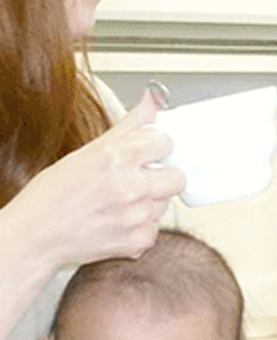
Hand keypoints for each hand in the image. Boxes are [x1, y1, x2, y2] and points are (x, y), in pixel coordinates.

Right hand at [4, 92, 181, 272]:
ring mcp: (137, 215)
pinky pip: (155, 227)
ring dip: (149, 202)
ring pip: (166, 202)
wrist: (36, 234)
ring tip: (117, 202)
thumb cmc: (55, 192)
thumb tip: (152, 99)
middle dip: (161, 177)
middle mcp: (131, 186)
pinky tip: (116, 221)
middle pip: (177, 177)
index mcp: (117, 157)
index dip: (155, 148)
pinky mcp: (140, 240)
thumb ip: (129, 126)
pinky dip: (140, 226)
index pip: (166, 142)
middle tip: (136, 180)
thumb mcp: (88, 151)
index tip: (145, 153)